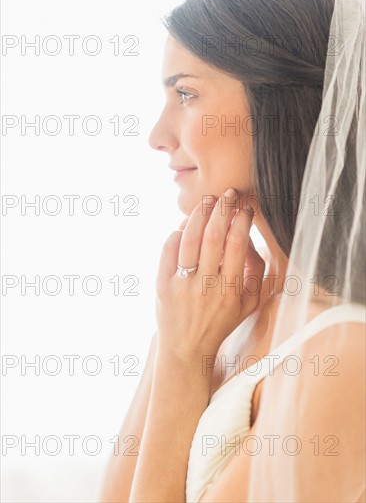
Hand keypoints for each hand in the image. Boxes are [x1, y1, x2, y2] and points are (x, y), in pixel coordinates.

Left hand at [155, 188, 265, 357]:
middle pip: (214, 236)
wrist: (186, 348)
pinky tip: (184, 225)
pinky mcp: (163, 285)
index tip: (245, 207)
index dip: (242, 220)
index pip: (237, 244)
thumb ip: (258, 275)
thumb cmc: (221, 323)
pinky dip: (176, 233)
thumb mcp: (249, 305)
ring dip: (199, 214)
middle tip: (227, 194)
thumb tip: (252, 242)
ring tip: (207, 201)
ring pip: (190, 238)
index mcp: (231, 290)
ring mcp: (182, 285)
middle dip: (222, 208)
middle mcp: (207, 286)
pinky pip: (168, 250)